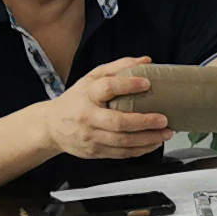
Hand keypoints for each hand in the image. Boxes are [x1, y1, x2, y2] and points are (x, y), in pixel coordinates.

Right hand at [45, 59, 171, 162]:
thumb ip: (118, 68)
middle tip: (163, 119)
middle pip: (117, 122)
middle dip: (144, 122)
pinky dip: (140, 150)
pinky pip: (121, 154)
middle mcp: (88, 117)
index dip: (127, 85)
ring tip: (164, 133)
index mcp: (87, 95)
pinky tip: (153, 143)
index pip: (107, 88)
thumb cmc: (76, 100)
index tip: (147, 82)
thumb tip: (145, 61)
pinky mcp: (95, 152)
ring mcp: (91, 137)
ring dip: (147, 139)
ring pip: (122, 142)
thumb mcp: (91, 78)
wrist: (52, 127)